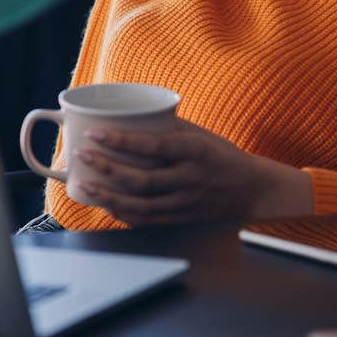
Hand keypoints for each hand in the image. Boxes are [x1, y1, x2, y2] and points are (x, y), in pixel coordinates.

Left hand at [74, 119, 311, 224]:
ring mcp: (186, 202)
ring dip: (108, 195)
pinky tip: (106, 205)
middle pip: (142, 179)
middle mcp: (191, 178)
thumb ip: (171, 129)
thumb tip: (133, 117)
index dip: (122, 141)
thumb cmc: (225, 156)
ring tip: (85, 185)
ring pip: (141, 204)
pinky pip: (148, 220)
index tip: (96, 133)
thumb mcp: (203, 135)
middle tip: (83, 155)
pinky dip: (123, 214)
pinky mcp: (182, 218)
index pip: (154, 146)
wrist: (253, 189)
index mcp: (196, 151)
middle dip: (107, 168)